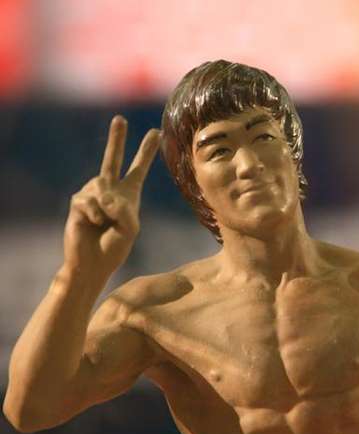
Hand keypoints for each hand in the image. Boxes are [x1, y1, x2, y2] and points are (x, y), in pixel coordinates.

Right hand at [63, 115, 159, 277]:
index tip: (155, 132)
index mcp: (128, 195)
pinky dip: (97, 216)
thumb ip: (125, 209)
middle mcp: (110, 189)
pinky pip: (92, 202)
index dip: (146, 152)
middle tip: (119, 119)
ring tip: (104, 225)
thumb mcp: (131, 229)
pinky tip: (92, 225)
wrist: (93, 263)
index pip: (138, 169)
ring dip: (109, 212)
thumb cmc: (114, 248)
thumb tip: (106, 195)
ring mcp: (93, 193)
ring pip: (105, 190)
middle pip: (113, 159)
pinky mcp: (78, 201)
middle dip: (116, 139)